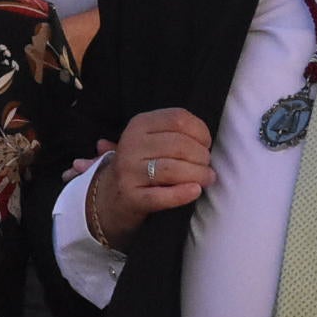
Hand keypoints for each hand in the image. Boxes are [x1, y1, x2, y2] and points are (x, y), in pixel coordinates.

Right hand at [86, 109, 213, 245]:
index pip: (178, 119)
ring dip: (198, 175)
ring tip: (207, 178)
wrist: (109, 196)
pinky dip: (182, 194)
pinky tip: (195, 191)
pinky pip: (162, 196)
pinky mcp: (131, 197)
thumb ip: (175, 132)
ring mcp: (129, 172)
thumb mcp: (150, 139)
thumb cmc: (140, 163)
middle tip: (207, 167)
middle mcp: (131, 145)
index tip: (206, 144)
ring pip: (173, 170)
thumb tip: (207, 139)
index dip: (201, 131)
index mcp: (139, 124)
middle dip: (202, 157)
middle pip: (179, 145)